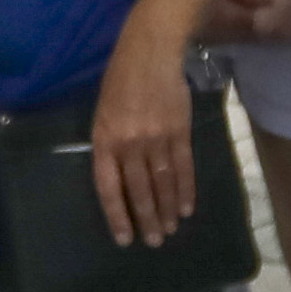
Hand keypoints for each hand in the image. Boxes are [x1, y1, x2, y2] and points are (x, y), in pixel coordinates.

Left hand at [91, 27, 198, 246]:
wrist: (151, 50)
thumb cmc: (121, 79)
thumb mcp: (103, 112)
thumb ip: (109, 145)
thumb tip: (119, 177)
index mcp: (105, 139)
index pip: (109, 187)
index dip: (117, 215)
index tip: (125, 238)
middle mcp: (130, 143)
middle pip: (139, 190)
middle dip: (147, 219)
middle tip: (154, 242)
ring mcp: (156, 138)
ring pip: (163, 183)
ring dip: (167, 209)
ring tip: (170, 229)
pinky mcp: (180, 131)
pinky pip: (183, 166)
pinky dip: (186, 189)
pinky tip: (187, 207)